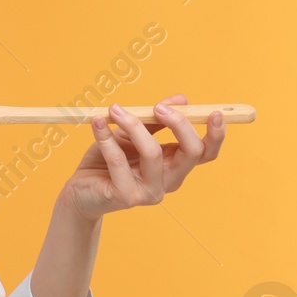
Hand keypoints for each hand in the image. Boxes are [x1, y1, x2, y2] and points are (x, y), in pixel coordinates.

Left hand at [62, 93, 226, 220]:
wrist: (80, 191)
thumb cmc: (108, 161)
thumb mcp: (132, 135)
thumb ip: (155, 120)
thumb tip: (181, 99)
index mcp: (175, 165)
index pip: (206, 153)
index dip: (216, 135)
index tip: (215, 112)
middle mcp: (168, 181)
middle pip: (191, 152)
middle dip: (179, 124)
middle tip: (157, 106)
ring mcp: (149, 192)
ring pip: (153, 153)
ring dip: (134, 125)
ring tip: (114, 110)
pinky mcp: (126, 197)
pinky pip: (118, 161)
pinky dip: (106, 137)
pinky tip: (98, 123)